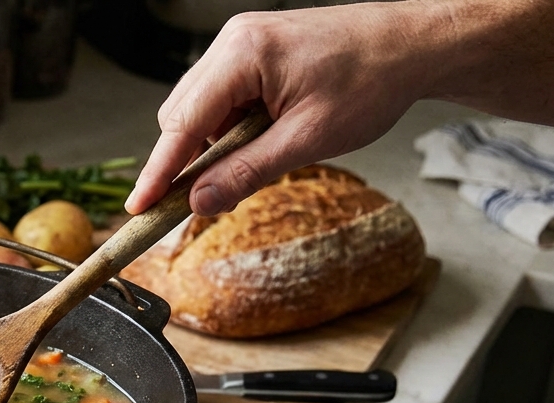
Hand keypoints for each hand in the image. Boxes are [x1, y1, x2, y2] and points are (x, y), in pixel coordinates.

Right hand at [124, 0, 553, 216]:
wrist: (413, 43)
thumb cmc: (373, 80)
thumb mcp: (308, 139)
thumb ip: (247, 172)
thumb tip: (199, 203)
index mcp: (243, 54)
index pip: (182, 123)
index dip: (158, 171)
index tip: (139, 207)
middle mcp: (233, 42)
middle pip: (180, 114)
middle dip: (183, 160)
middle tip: (193, 204)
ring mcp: (241, 45)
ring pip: (197, 108)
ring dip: (208, 146)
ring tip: (250, 165)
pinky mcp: (252, 54)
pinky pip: (220, 99)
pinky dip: (227, 130)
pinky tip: (257, 143)